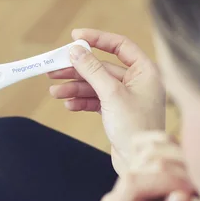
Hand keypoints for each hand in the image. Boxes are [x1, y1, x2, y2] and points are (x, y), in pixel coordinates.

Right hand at [47, 29, 165, 174]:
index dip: (97, 39)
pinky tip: (68, 105)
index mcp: (145, 71)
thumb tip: (75, 49)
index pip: (120, 45)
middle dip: (78, 69)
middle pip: (103, 67)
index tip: (75, 36)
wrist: (140, 164)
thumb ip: (92, 70)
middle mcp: (138, 82)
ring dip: (75, 88)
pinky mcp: (118, 113)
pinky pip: (97, 101)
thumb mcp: (111, 94)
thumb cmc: (134, 127)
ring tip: (54, 92)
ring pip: (97, 85)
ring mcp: (128, 98)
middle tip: (53, 69)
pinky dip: (82, 102)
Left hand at [99, 132, 199, 200]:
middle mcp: (116, 199)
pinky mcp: (143, 175)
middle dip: (175, 170)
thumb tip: (180, 197)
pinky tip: (192, 169)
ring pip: (149, 150)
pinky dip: (175, 150)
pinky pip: (154, 147)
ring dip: (179, 158)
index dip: (164, 178)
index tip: (193, 189)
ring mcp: (128, 185)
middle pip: (141, 163)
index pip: (133, 183)